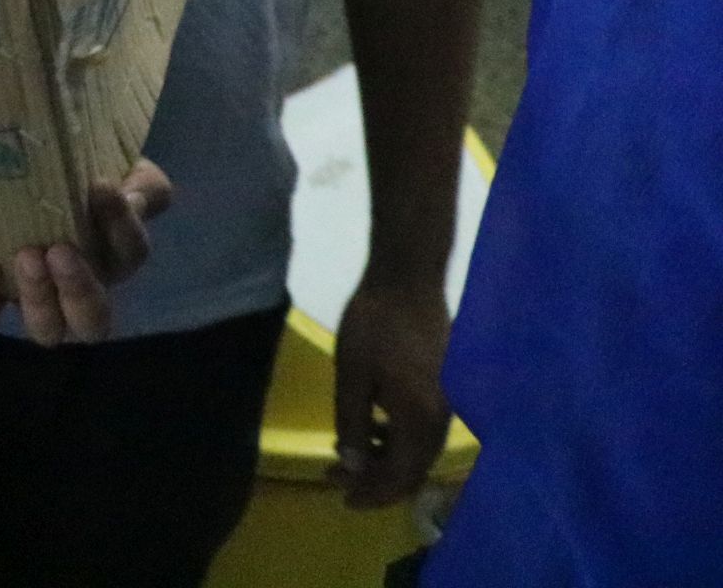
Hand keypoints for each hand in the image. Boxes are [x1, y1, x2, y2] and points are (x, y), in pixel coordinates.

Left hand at [0, 158, 173, 345]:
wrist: (13, 167)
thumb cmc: (73, 176)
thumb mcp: (114, 168)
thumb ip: (139, 183)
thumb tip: (130, 196)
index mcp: (114, 258)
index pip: (132, 252)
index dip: (121, 223)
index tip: (101, 185)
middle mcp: (78, 292)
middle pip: (93, 321)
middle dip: (79, 290)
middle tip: (60, 250)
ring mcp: (32, 300)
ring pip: (45, 328)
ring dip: (37, 296)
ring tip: (26, 256)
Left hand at [333, 275, 450, 507]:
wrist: (407, 281)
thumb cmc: (373, 324)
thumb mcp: (351, 376)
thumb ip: (353, 424)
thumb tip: (353, 467)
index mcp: (420, 419)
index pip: (400, 475)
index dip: (373, 493)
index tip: (343, 499)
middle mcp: (441, 419)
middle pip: (412, 469)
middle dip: (375, 481)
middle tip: (335, 479)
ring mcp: (445, 405)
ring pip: (417, 451)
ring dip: (383, 460)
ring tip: (343, 455)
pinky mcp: (441, 391)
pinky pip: (420, 431)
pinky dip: (394, 439)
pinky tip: (367, 429)